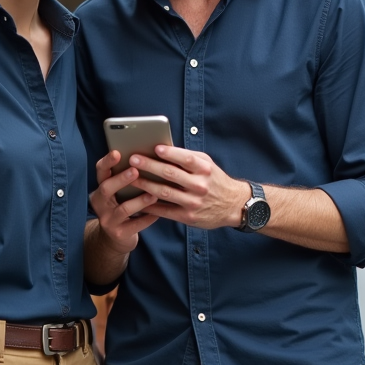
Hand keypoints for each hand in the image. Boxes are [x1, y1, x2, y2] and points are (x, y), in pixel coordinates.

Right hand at [90, 150, 160, 254]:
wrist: (116, 238)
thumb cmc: (123, 207)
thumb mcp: (120, 193)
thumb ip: (128, 178)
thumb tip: (148, 157)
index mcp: (101, 188)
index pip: (100, 172)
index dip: (107, 162)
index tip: (117, 152)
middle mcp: (100, 203)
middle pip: (106, 188)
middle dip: (121, 179)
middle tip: (135, 170)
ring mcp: (108, 219)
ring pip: (123, 209)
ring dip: (139, 201)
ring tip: (154, 194)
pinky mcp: (118, 233)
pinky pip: (134, 225)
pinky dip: (147, 218)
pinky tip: (158, 213)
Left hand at [130, 146, 249, 229]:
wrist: (233, 205)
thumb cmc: (215, 180)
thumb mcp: (207, 164)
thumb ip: (188, 157)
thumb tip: (163, 148)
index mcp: (204, 169)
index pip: (185, 159)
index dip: (170, 153)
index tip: (154, 147)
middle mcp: (200, 186)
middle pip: (171, 174)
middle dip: (149, 166)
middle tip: (133, 159)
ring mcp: (193, 202)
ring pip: (164, 192)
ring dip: (145, 185)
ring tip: (131, 178)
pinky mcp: (188, 217)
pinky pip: (165, 210)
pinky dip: (150, 205)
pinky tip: (138, 199)